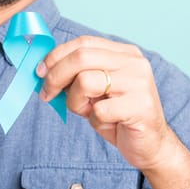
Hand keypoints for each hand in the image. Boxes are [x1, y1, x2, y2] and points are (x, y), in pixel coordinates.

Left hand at [37, 36, 177, 170]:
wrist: (150, 145)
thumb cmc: (117, 116)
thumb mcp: (95, 90)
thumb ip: (77, 75)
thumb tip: (44, 69)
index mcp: (124, 53)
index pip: (83, 43)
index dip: (56, 56)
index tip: (40, 72)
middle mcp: (134, 63)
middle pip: (81, 57)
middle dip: (55, 76)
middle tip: (46, 94)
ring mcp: (139, 83)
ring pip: (85, 81)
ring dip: (75, 101)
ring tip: (86, 111)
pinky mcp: (140, 106)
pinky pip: (99, 110)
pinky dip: (94, 119)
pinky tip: (106, 122)